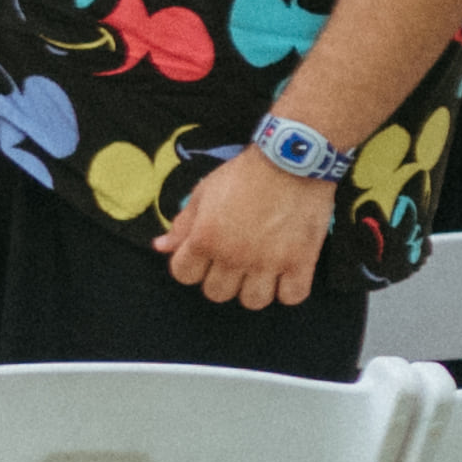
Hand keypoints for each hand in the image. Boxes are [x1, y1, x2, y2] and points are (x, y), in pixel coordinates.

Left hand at [156, 151, 339, 309]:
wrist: (291, 160)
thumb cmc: (245, 174)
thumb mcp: (203, 193)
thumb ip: (182, 224)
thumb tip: (161, 247)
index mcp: (205, 238)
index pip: (184, 275)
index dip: (191, 267)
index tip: (204, 257)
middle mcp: (234, 255)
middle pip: (217, 293)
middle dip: (221, 279)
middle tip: (234, 262)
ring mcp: (268, 261)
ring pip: (253, 301)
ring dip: (254, 289)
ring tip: (260, 270)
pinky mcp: (301, 261)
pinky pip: (291, 297)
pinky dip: (288, 290)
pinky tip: (286, 273)